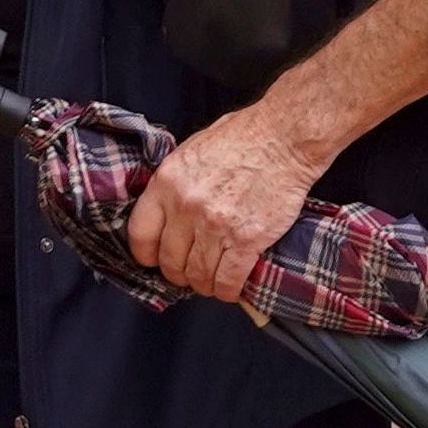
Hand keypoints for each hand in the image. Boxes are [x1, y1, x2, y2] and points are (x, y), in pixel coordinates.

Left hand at [127, 106, 323, 305]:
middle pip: (170, 261)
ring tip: (212, 281)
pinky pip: (228, 279)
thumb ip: (176, 182)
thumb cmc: (245, 137)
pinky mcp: (246, 240)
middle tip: (190, 273)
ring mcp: (216, 226)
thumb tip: (169, 207)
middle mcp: (186, 207)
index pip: (141, 234)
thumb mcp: (194, 150)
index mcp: (167, 183)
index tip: (156, 259)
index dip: (147, 254)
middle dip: (179, 273)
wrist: (286, 137)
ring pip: (198, 275)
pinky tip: (230, 288)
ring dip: (204, 284)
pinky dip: (227, 290)